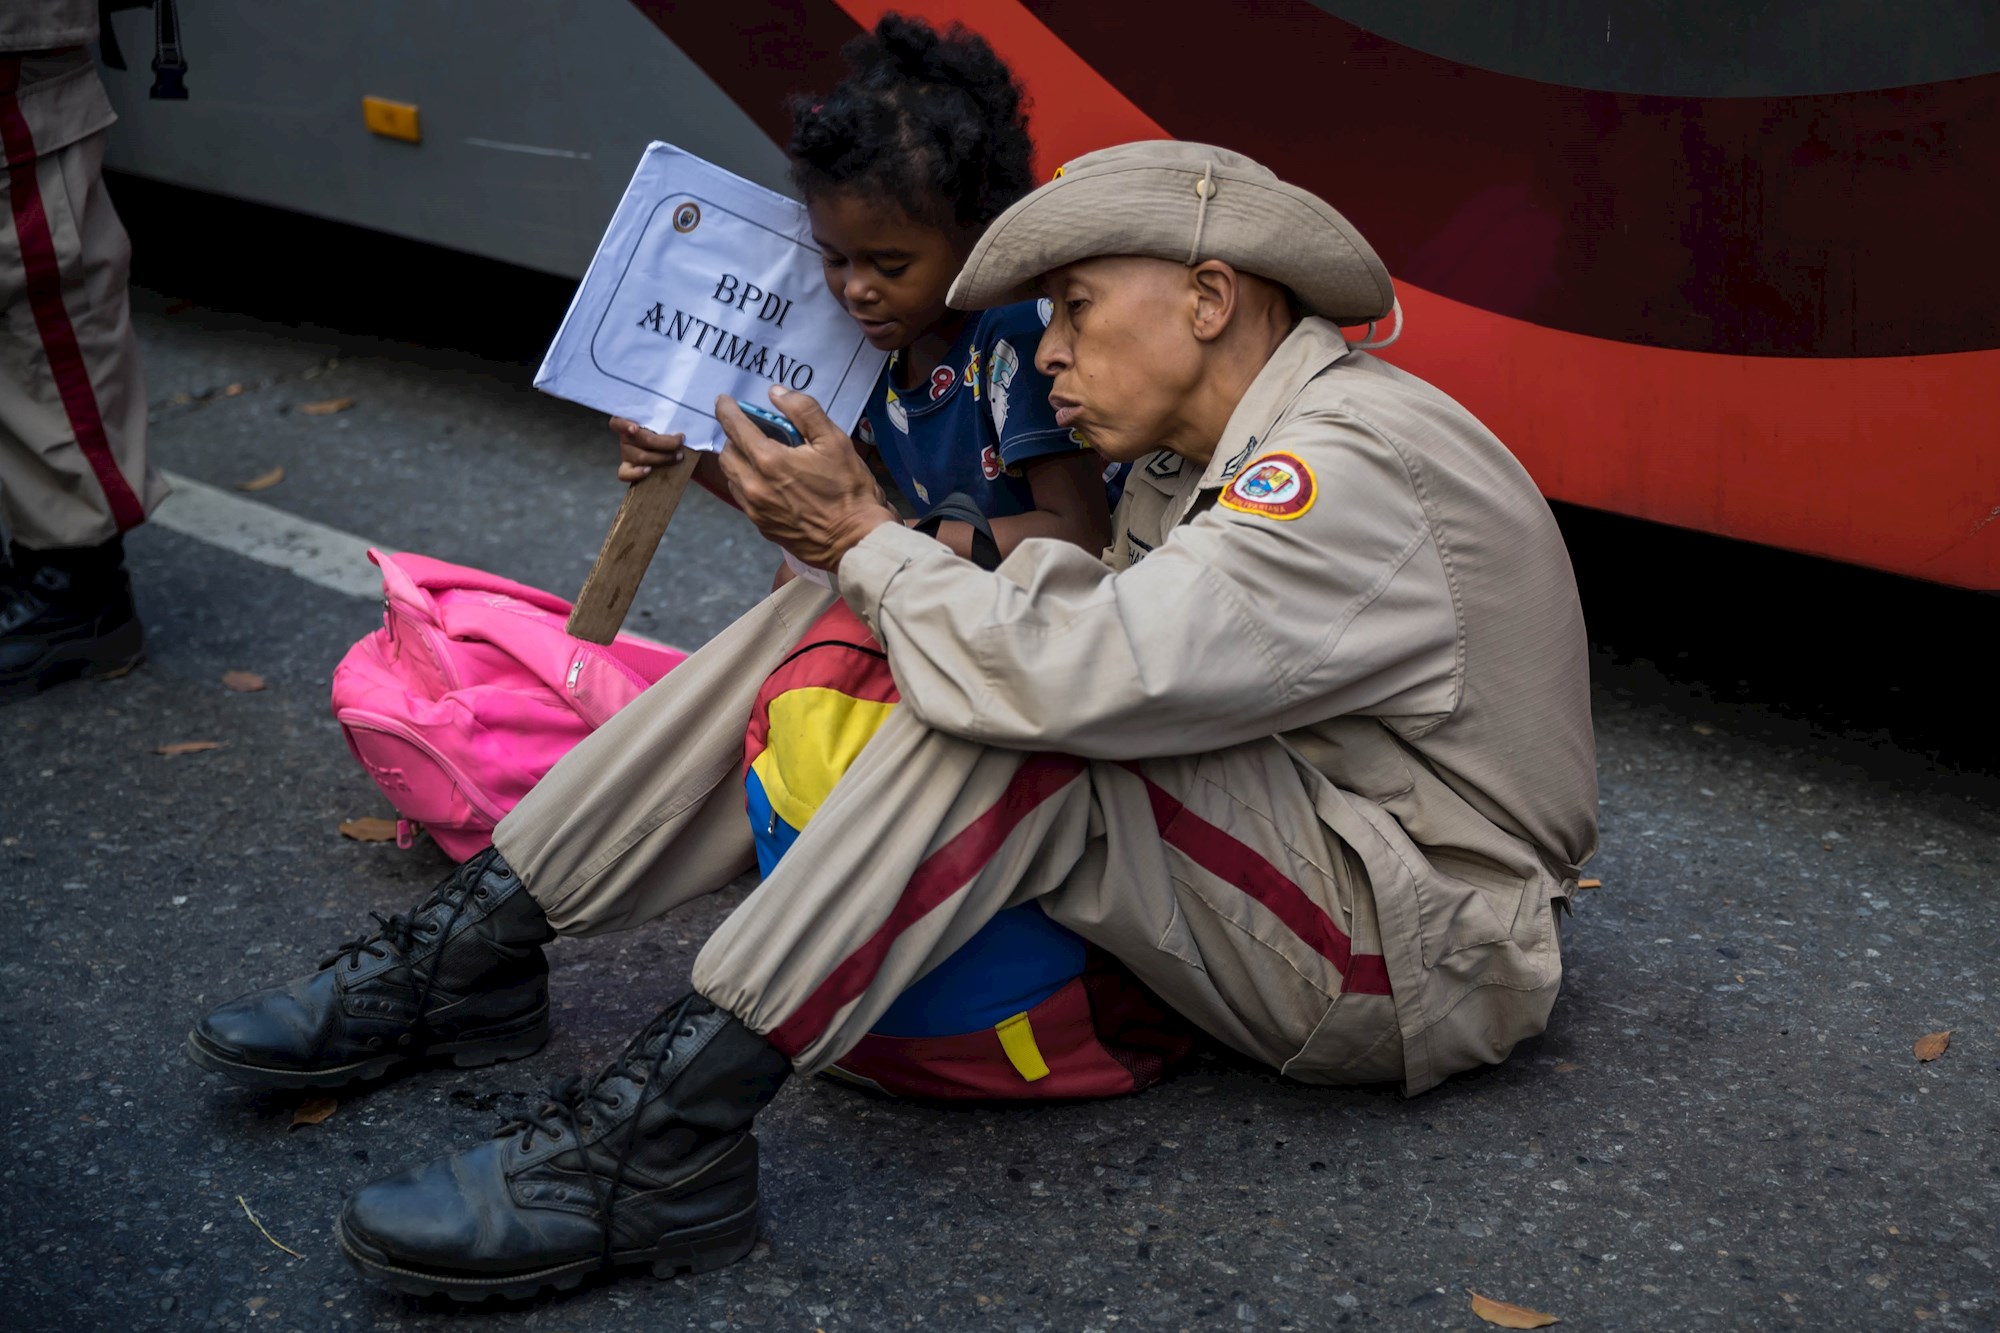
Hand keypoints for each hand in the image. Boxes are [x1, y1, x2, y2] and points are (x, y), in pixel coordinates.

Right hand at [611, 417, 683, 482]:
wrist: (671, 446)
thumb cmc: (667, 428)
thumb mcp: (666, 421)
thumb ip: (668, 421)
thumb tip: (679, 433)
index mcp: (631, 420)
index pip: (618, 422)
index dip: (624, 425)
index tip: (635, 428)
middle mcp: (626, 437)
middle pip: (642, 440)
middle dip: (665, 443)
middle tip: (680, 442)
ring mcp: (626, 453)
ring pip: (641, 457)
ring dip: (663, 458)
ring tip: (679, 456)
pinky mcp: (628, 467)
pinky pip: (624, 474)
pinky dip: (636, 473)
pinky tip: (649, 470)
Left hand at [715, 388, 898, 569]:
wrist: (855, 540)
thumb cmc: (849, 489)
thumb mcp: (834, 440)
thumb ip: (803, 411)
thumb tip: (777, 393)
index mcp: (770, 461)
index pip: (735, 427)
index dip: (726, 410)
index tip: (723, 401)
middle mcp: (755, 486)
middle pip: (726, 453)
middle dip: (733, 437)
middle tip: (750, 429)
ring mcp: (756, 510)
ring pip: (732, 477)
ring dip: (738, 461)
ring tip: (759, 455)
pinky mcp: (762, 526)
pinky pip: (743, 498)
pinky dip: (747, 483)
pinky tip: (768, 481)